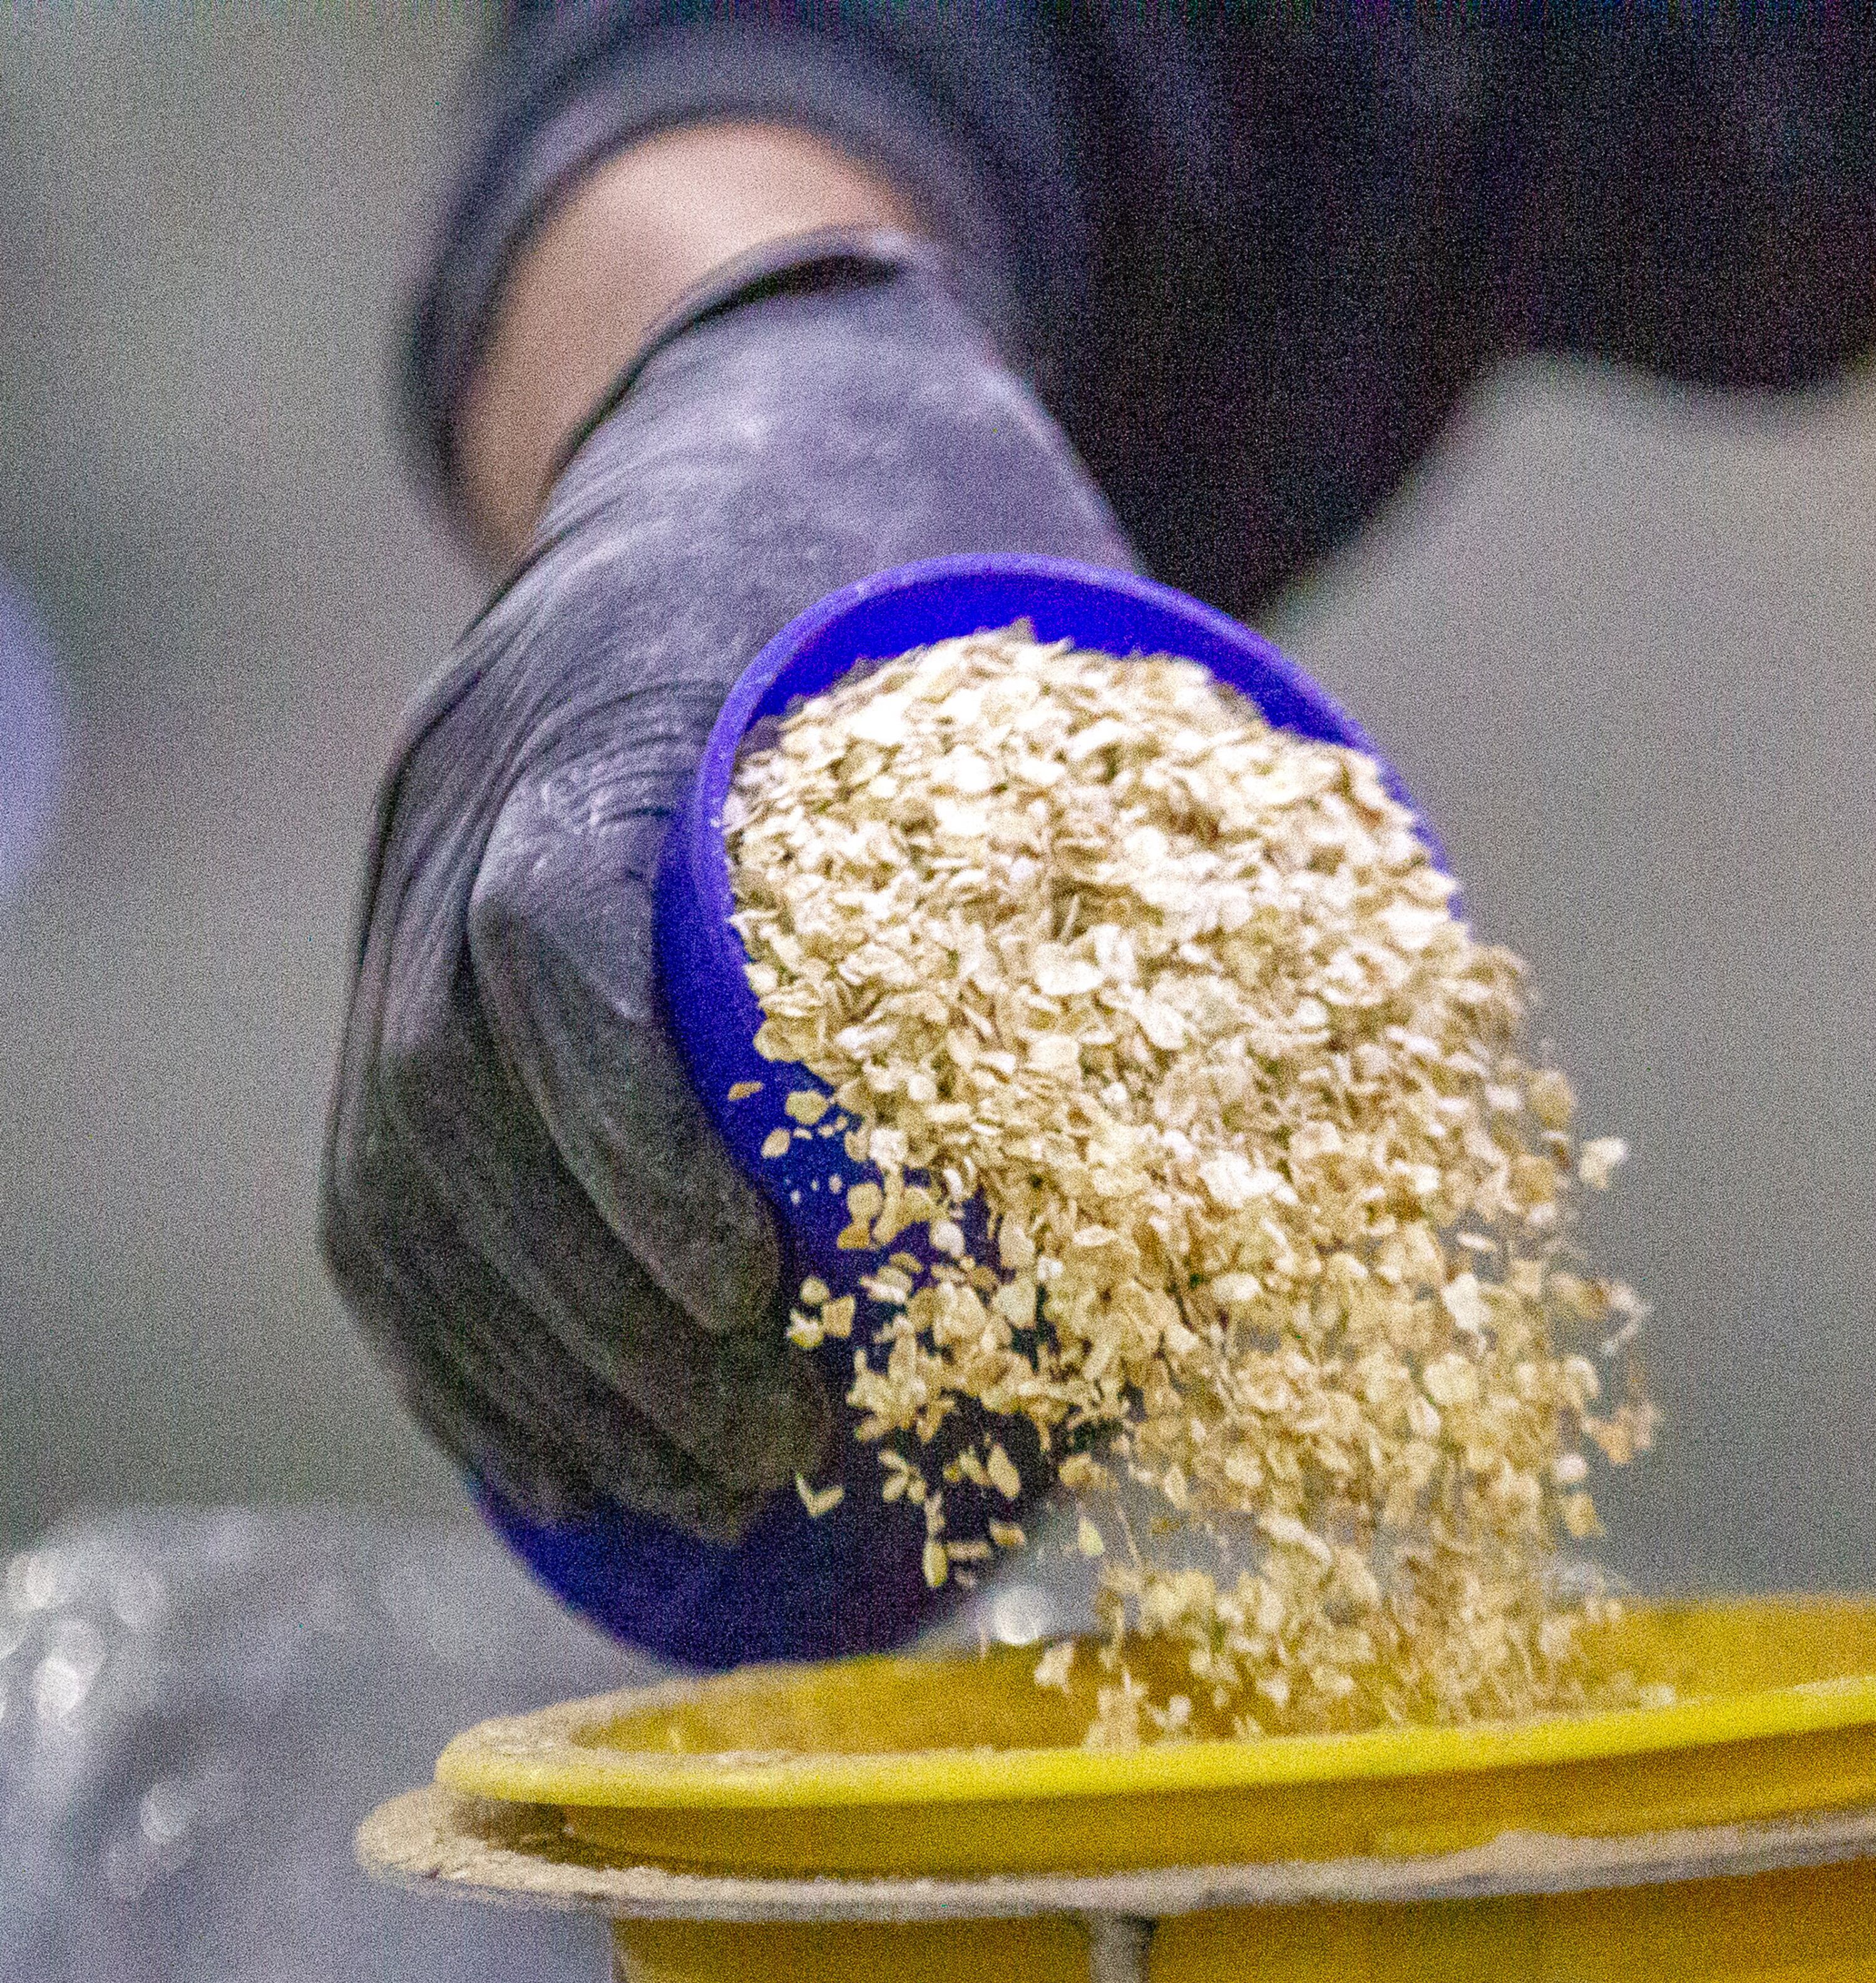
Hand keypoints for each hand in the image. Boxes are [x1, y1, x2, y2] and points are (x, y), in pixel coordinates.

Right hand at [323, 239, 1134, 1576]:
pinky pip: (375, 1194)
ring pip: (396, 1175)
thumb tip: (1307, 1105)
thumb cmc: (917, 539)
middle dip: (605, 1316)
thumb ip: (1130, 829)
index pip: (547, 941)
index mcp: (614, 694)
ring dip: (541, 1366)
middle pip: (449, 1098)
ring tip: (699, 1488)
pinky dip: (469, 1352)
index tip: (759, 1295)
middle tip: (767, 1450)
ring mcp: (406, 884)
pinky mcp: (401, 969)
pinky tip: (573, 1462)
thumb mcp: (1026, 636)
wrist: (735, 408)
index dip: (635, 1145)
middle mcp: (462, 792)